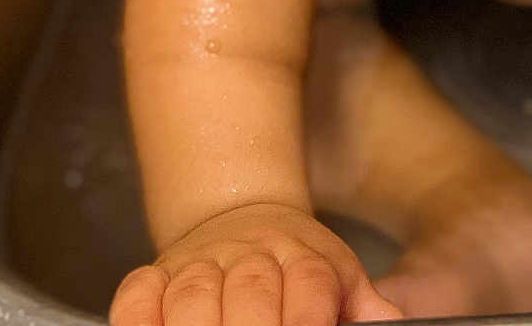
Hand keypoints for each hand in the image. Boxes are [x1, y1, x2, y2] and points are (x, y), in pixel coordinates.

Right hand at [110, 202, 403, 325]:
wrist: (244, 216)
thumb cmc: (296, 267)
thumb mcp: (340, 279)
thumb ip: (365, 307)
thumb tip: (395, 325)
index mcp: (302, 255)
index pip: (311, 286)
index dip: (307, 321)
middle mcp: (249, 254)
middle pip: (251, 294)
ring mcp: (197, 263)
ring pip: (192, 296)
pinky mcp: (153, 275)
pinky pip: (136, 298)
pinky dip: (138, 324)